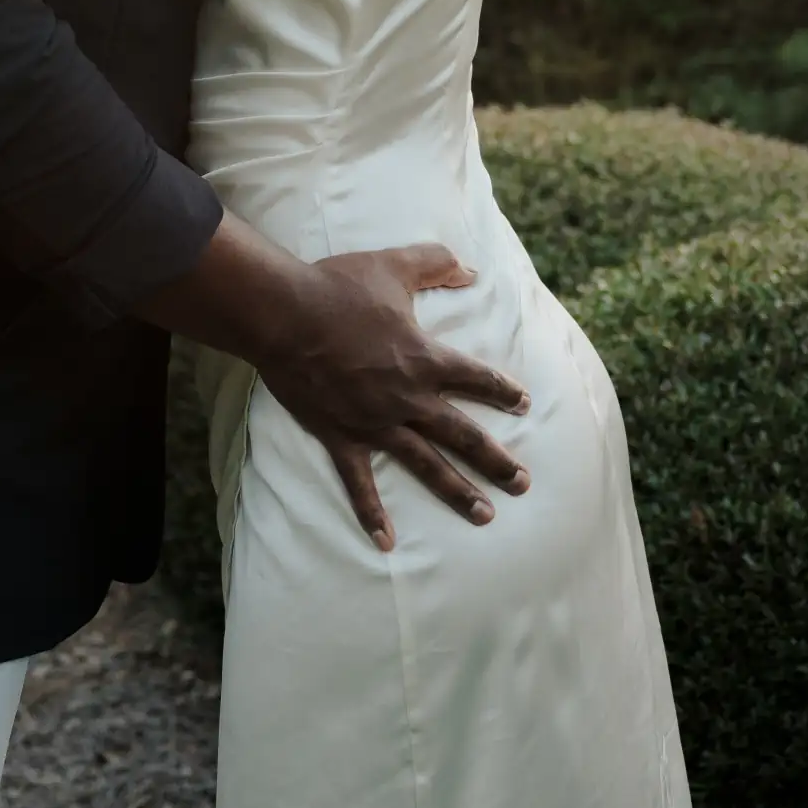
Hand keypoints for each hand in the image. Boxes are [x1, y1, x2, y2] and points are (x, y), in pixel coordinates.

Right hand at [139, 217, 530, 551]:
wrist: (283, 315)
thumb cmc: (337, 286)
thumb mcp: (394, 264)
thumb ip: (436, 264)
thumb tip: (471, 268)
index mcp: (424, 358)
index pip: (477, 379)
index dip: (503, 391)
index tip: (524, 404)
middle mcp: (408, 398)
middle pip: (463, 435)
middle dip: (496, 461)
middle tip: (523, 484)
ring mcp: (376, 423)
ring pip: (426, 466)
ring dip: (457, 492)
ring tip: (485, 515)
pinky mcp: (342, 438)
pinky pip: (361, 485)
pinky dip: (372, 514)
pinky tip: (386, 543)